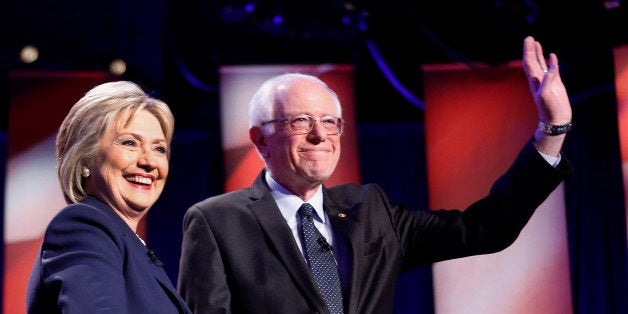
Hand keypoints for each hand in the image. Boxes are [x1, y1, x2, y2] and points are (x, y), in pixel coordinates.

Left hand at [522, 36, 571, 155]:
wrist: (556, 120)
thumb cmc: (550, 109)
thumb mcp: (547, 95)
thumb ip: (548, 81)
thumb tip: (551, 67)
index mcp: (534, 81)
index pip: (529, 62)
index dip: (528, 51)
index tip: (528, 40)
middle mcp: (538, 80)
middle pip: (532, 61)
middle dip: (530, 49)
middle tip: (529, 37)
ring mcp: (546, 81)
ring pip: (540, 64)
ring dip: (537, 54)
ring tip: (536, 43)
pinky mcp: (555, 84)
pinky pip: (552, 70)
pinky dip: (551, 62)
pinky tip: (551, 56)